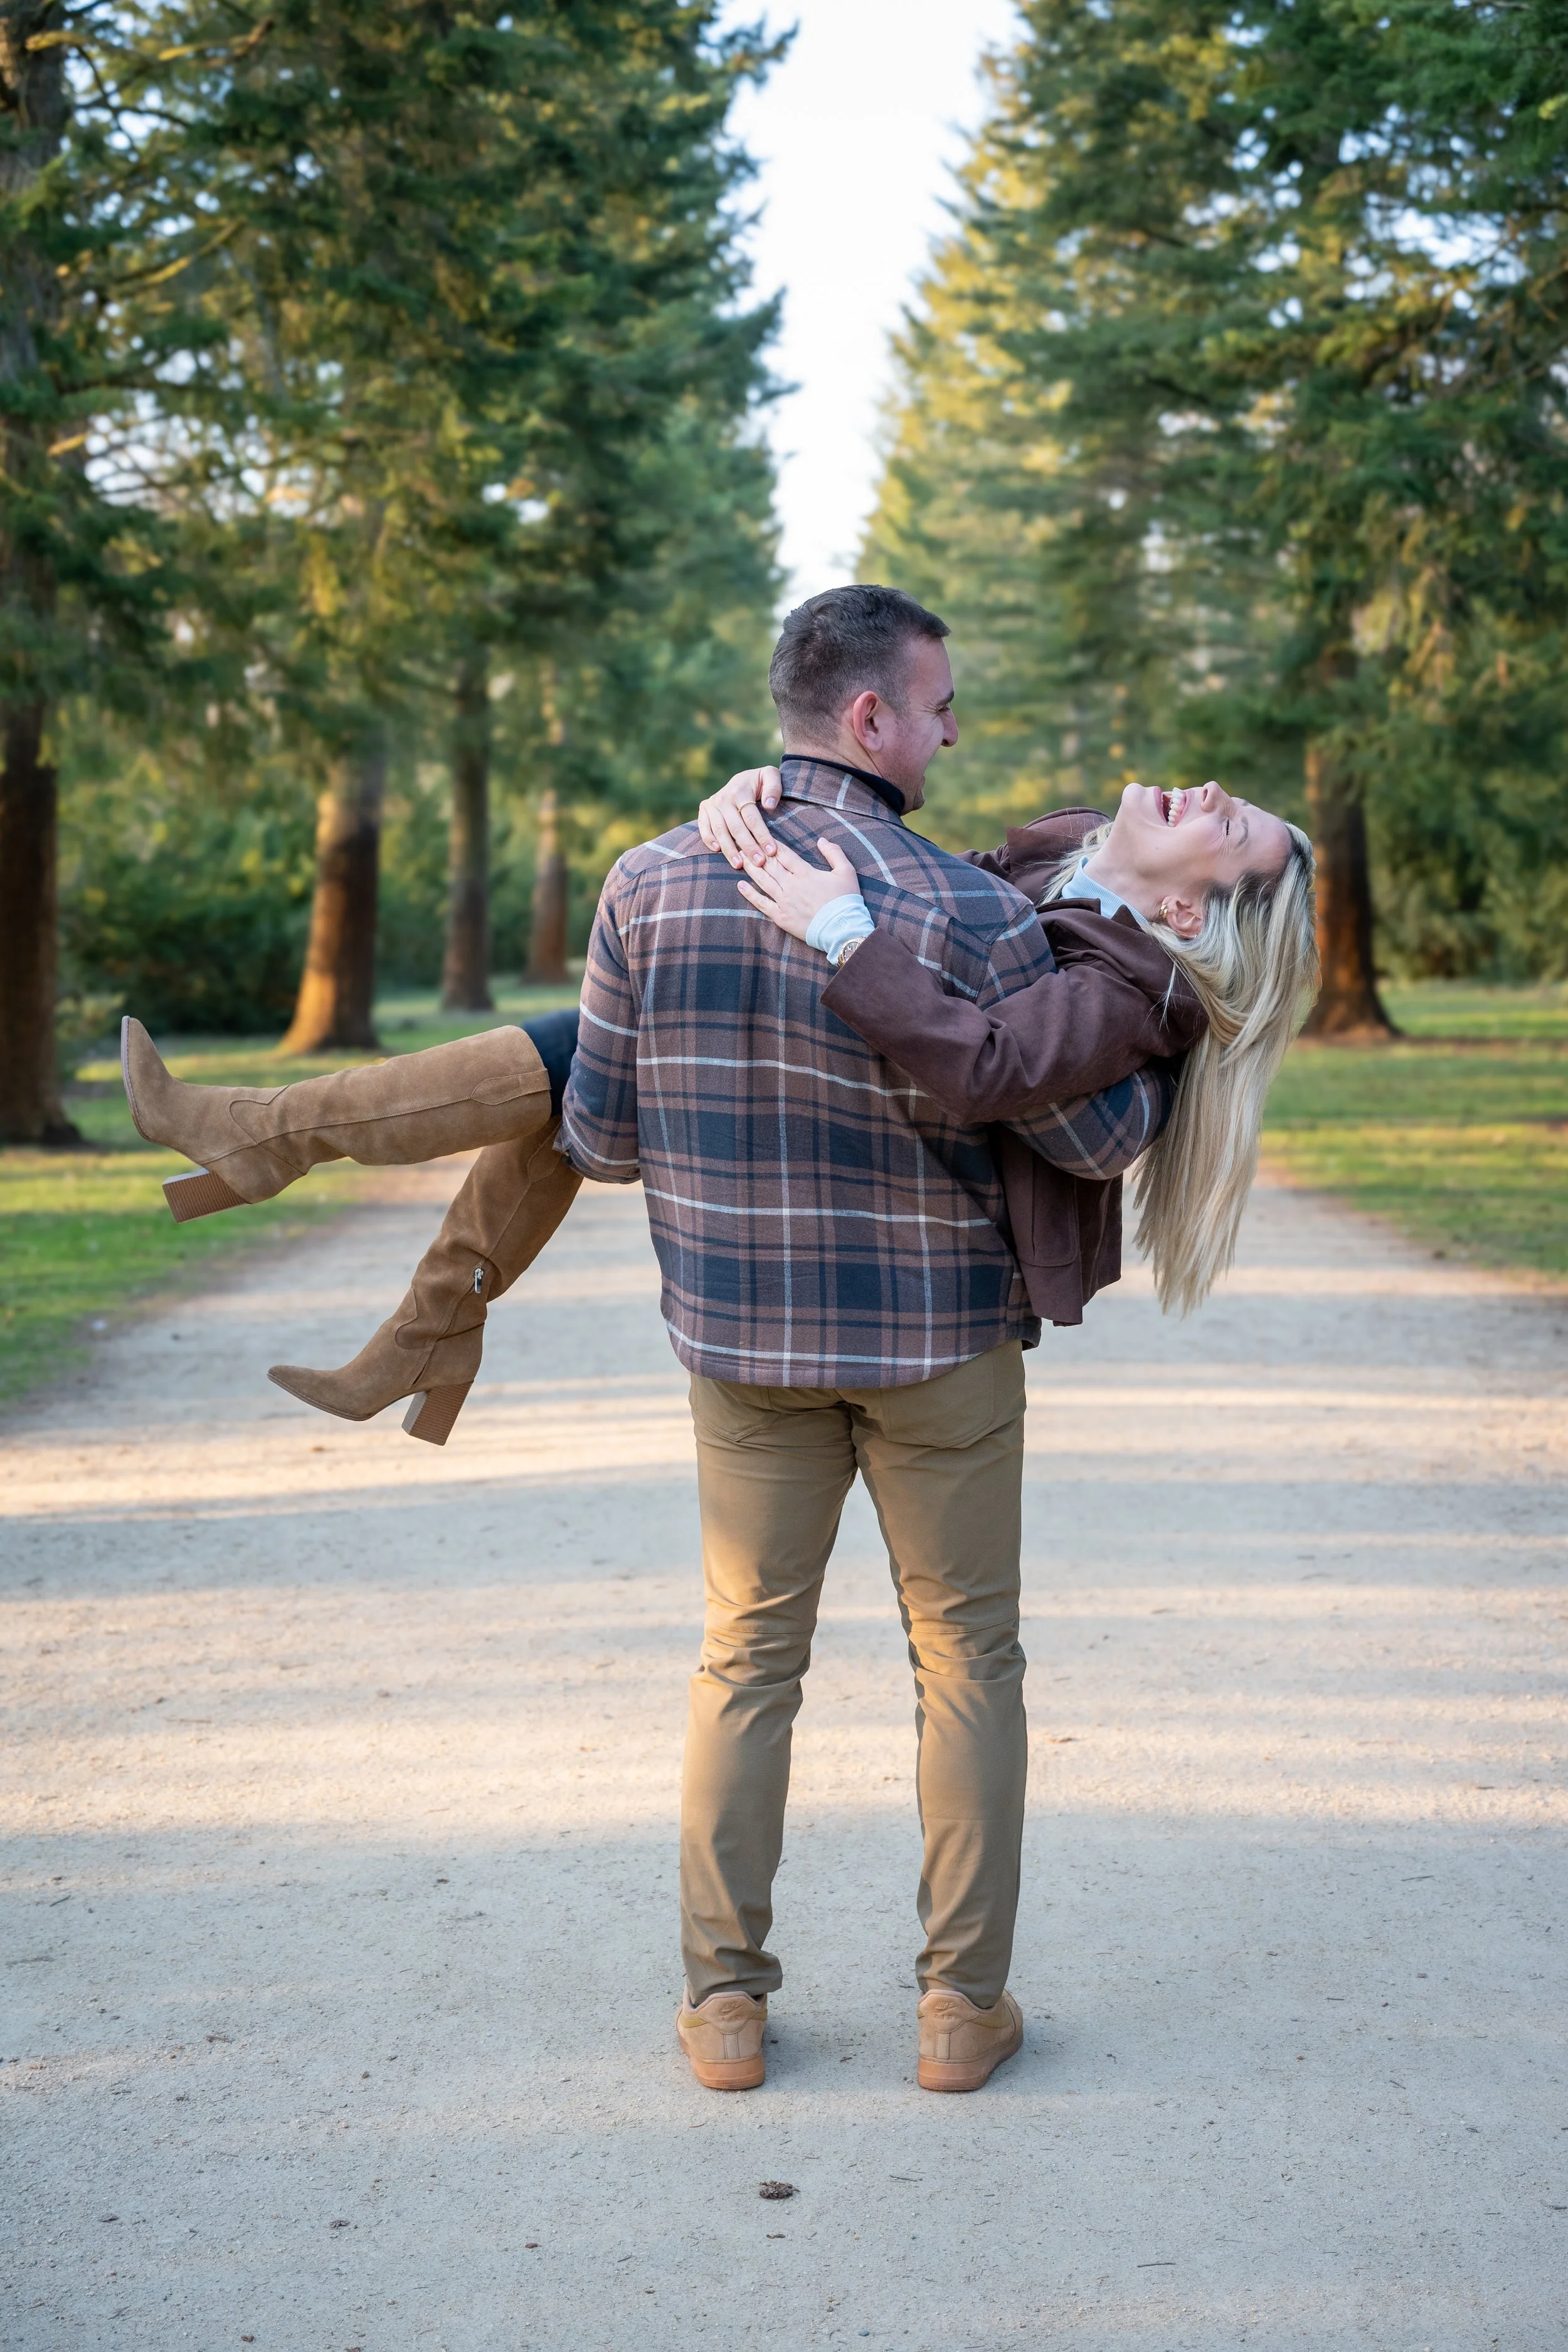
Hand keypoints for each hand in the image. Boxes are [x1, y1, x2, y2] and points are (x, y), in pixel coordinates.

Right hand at [697, 765, 782, 866]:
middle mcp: (723, 798)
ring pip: (720, 831)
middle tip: (759, 862)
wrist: (742, 778)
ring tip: (739, 865)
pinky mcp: (704, 809)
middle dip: (748, 847)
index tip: (772, 851)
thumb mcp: (770, 776)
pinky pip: (703, 827)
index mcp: (739, 790)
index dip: (762, 835)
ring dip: (729, 849)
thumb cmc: (760, 782)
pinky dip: (708, 839)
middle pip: (736, 827)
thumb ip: (773, 787)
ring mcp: (712, 804)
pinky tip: (717, 851)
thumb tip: (769, 806)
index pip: (752, 817)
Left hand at [736, 837, 860, 943]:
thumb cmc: (846, 901)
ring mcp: (784, 901)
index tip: (762, 836)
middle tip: (744, 842)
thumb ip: (834, 853)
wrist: (842, 930)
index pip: (784, 854)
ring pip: (763, 881)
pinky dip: (750, 894)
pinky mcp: (781, 917)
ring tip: (739, 858)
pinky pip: (761, 903)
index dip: (772, 844)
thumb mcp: (846, 872)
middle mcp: (791, 885)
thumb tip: (821, 840)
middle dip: (756, 853)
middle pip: (769, 865)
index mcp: (805, 873)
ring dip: (751, 868)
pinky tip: (740, 885)